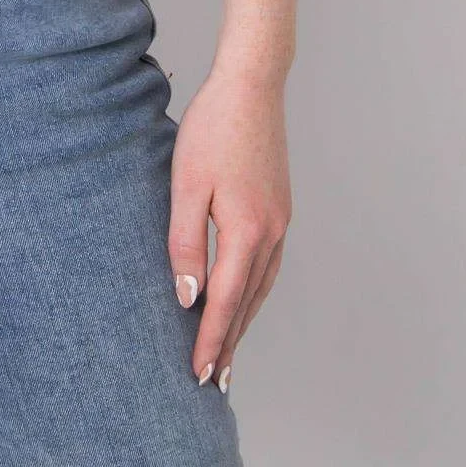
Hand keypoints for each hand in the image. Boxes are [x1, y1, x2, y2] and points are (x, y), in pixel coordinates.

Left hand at [167, 61, 291, 391]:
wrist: (252, 84)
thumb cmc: (212, 128)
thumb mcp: (185, 183)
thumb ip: (185, 243)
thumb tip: (187, 297)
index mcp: (245, 230)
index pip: (224, 301)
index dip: (211, 340)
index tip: (200, 375)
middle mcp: (270, 232)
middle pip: (248, 302)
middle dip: (230, 343)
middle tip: (216, 382)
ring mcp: (280, 221)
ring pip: (262, 287)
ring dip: (244, 321)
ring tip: (229, 350)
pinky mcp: (280, 208)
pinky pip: (269, 265)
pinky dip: (255, 292)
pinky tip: (244, 297)